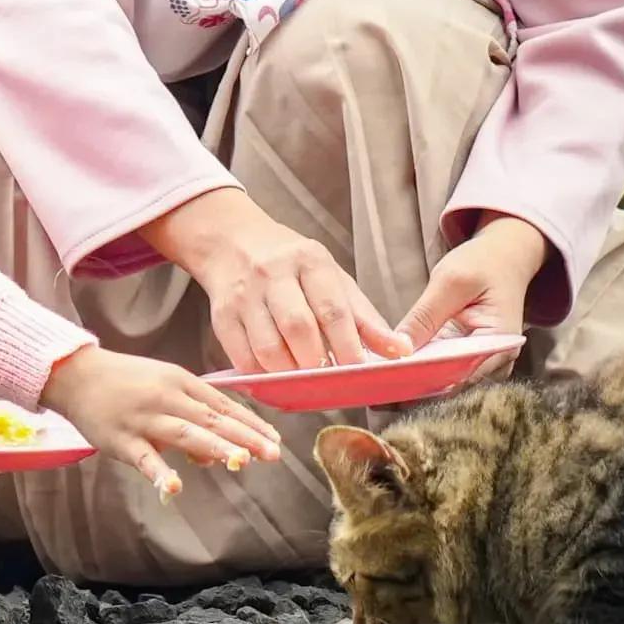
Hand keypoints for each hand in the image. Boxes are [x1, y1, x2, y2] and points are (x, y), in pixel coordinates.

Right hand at [40, 344, 281, 498]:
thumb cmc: (127, 382)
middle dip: (244, 437)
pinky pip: (144, 458)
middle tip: (272, 453)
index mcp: (181, 382)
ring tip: (240, 461)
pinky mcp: (121, 440)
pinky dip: (159, 472)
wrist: (78, 375)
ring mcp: (144, 419)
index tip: (275, 439)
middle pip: (211, 419)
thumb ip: (192, 416)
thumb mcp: (165, 387)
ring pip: (185, 434)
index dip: (250, 423)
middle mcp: (167, 398)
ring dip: (215, 447)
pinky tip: (175, 486)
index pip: (223, 404)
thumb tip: (218, 452)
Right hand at [145, 188, 410, 373]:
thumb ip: (365, 317)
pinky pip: (243, 357)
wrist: (233, 242)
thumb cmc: (293, 266)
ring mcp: (244, 294)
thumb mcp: (332, 278)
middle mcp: (274, 273)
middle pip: (298, 328)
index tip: (359, 371)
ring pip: (268, 348)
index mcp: (309, 260)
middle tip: (329, 381)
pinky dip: (263, 376)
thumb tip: (402, 350)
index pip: (332, 308)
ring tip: (304, 381)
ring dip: (290, 374)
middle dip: (317, 363)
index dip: (348, 345)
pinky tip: (277, 377)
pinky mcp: (221, 315)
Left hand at [396, 215, 549, 379]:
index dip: (426, 378)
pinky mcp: (466, 354)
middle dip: (417, 381)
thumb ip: (425, 316)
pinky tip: (396, 362)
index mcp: (500, 344)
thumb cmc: (484, 263)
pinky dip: (422, 364)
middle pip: (452, 382)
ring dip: (417, 375)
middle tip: (380, 381)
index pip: (460, 373)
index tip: (393, 378)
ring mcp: (481, 359)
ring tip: (382, 375)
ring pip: (444, 378)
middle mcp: (495, 360)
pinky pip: (442, 365)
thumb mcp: (451, 281)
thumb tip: (400, 349)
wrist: (503, 255)